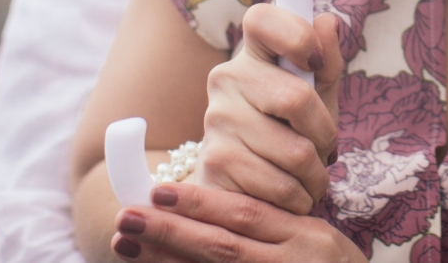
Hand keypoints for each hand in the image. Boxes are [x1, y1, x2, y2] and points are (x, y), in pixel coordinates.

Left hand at [111, 181, 365, 261]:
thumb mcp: (319, 246)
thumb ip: (279, 229)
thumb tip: (217, 213)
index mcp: (306, 238)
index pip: (246, 215)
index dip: (201, 203)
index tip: (158, 191)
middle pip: (223, 246)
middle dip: (171, 232)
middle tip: (128, 217)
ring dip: (168, 260)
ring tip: (128, 244)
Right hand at [195, 4, 345, 213]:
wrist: (242, 189)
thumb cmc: (287, 133)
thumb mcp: (315, 97)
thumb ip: (326, 62)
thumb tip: (329, 21)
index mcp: (252, 53)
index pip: (263, 19)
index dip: (296, 35)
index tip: (314, 63)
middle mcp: (226, 78)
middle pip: (296, 98)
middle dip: (325, 134)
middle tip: (326, 150)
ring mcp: (216, 119)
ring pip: (295, 151)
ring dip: (316, 175)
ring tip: (310, 179)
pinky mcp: (215, 162)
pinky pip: (280, 184)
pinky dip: (299, 198)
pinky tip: (292, 196)